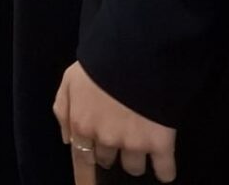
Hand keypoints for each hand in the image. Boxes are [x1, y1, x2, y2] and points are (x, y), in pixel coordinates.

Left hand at [56, 62, 176, 181]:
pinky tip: (164, 169)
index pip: (81, 160)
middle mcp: (106, 140)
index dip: (86, 172)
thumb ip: (63, 110)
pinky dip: (165, 171)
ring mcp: (134, 144)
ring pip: (133, 166)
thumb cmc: (99, 64)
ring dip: (135, 158)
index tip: (90, 179)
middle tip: (117, 133)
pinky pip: (165, 170)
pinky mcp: (160, 144)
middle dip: (110, 151)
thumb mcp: (69, 81)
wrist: (136, 54)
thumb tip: (67, 140)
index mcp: (82, 125)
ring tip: (140, 141)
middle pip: (107, 160)